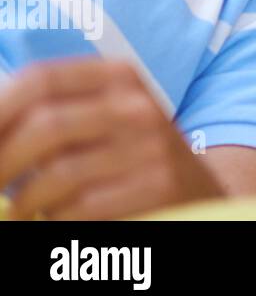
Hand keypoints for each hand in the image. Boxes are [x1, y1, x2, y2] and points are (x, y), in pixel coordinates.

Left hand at [0, 58, 224, 219]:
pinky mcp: (158, 186)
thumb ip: (53, 110)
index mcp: (120, 76)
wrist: (197, 191)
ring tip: (21, 209)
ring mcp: (152, 146)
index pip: (41, 78)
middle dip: (2, 162)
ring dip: (25, 201)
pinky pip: (80, 207)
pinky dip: (54, 219)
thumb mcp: (102, 120)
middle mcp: (139, 104)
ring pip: (57, 173)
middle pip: (45, 125)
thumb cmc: (125, 158)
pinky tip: (54, 219)